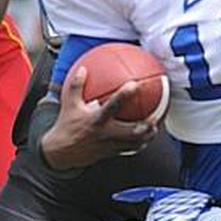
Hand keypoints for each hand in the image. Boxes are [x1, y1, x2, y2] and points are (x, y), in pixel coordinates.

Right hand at [40, 67, 158, 169]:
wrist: (62, 152)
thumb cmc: (67, 125)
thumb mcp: (69, 104)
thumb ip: (77, 85)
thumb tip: (82, 68)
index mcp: (97, 120)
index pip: (112, 106)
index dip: (124, 95)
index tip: (135, 84)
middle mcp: (106, 133)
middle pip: (132, 131)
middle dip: (147, 124)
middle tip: (158, 114)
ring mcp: (111, 145)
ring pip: (135, 143)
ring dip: (148, 136)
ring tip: (157, 127)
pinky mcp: (112, 152)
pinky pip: (130, 149)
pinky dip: (140, 144)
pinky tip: (146, 138)